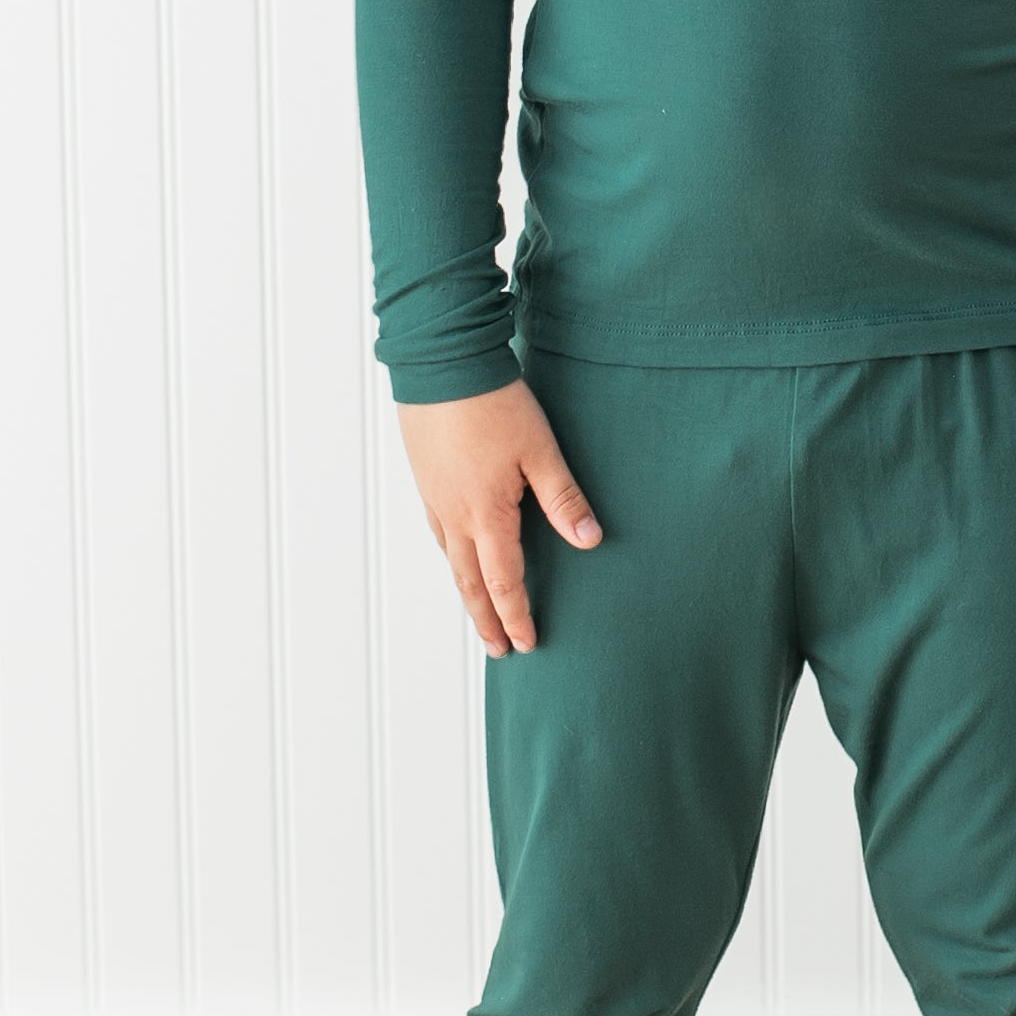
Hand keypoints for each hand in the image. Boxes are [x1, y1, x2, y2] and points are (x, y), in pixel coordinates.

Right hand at [399, 380, 600, 655]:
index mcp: (486, 515)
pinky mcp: (426, 480)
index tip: (525, 643)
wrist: (441, 364)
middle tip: (497, 650)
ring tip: (478, 613)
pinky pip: (439, 534)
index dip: (516, 615)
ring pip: (451, 560)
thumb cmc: (492, 403)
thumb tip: (589, 539)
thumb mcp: (540, 450)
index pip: (504, 581)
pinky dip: (452, 558)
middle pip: (470, 583)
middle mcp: (455, 516)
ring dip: (467, 592)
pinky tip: (458, 555)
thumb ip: (564, 498)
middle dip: (485, 620)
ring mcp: (435, 499)